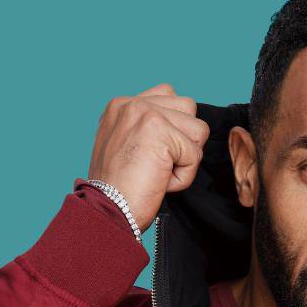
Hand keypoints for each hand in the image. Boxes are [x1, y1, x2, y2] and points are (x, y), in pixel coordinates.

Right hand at [87, 82, 209, 231]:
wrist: (108, 210)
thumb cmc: (119, 189)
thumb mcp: (127, 147)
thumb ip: (148, 128)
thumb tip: (181, 124)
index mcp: (122, 105)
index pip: (170, 95)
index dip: (174, 128)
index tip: (152, 153)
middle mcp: (131, 103)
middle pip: (189, 109)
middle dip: (183, 142)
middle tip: (155, 165)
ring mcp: (145, 113)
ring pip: (198, 130)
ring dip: (185, 159)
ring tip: (157, 172)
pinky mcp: (160, 131)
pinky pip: (195, 155)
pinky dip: (183, 177)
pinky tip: (158, 182)